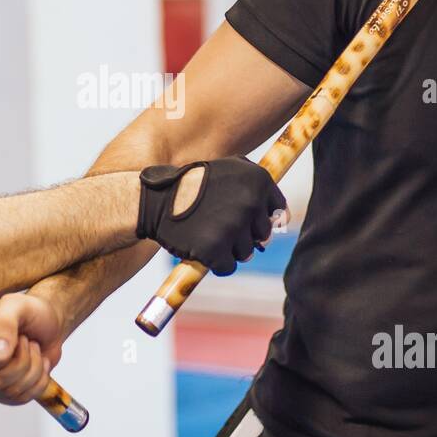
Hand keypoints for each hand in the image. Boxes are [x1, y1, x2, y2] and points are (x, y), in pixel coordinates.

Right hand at [0, 293, 63, 405]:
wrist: (47, 324)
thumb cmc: (28, 311)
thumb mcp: (17, 306)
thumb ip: (4, 324)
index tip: (21, 339)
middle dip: (22, 361)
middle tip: (28, 340)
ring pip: (9, 391)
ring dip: (34, 368)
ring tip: (34, 347)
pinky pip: (21, 398)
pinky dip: (39, 381)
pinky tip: (39, 363)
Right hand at [137, 156, 286, 275]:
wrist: (155, 200)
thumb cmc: (192, 184)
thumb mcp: (229, 169)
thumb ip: (256, 186)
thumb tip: (282, 216)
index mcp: (258, 180)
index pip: (278, 212)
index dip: (263, 221)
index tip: (248, 223)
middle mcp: (250, 202)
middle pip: (263, 235)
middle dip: (245, 236)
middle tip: (220, 227)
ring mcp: (233, 226)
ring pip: (246, 253)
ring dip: (229, 250)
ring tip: (207, 235)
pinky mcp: (216, 249)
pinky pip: (228, 267)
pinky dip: (216, 264)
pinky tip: (201, 249)